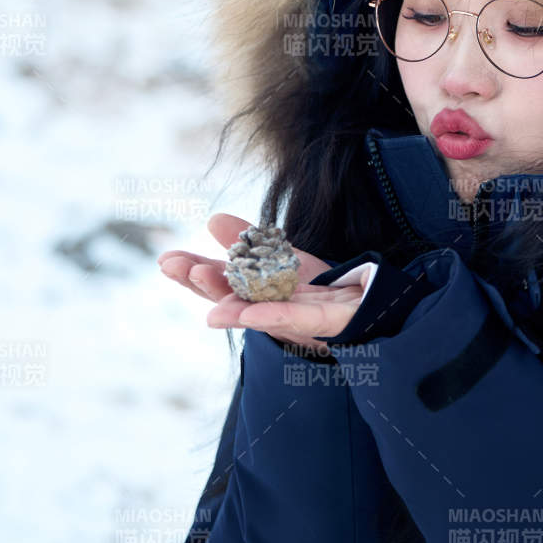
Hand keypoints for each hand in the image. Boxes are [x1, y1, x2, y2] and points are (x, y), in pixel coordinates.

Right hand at [157, 212, 369, 355]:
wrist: (377, 300)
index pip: (223, 285)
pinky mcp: (334, 323)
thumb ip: (250, 243)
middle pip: (236, 301)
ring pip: (263, 315)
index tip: (166, 261)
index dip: (194, 274)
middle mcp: (277, 312)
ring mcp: (304, 321)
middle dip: (205, 285)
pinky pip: (304, 321)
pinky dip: (276, 318)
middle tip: (176, 266)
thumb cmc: (326, 286)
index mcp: (263, 296)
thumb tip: (213, 219)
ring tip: (203, 288)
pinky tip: (250, 316)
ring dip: (231, 306)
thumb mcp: (283, 257)